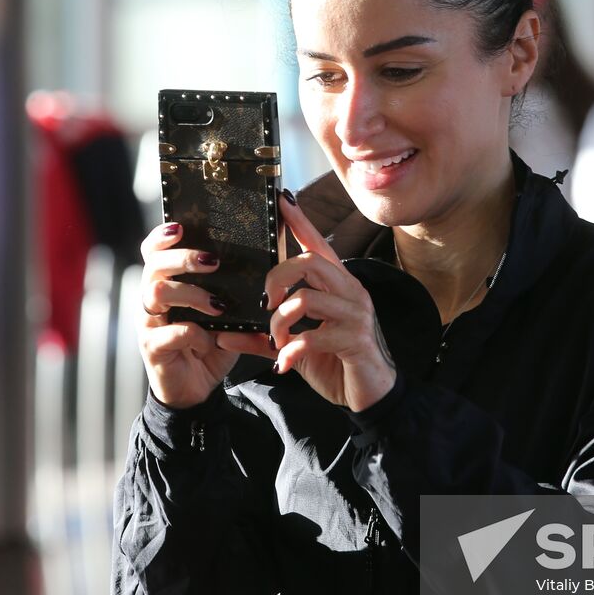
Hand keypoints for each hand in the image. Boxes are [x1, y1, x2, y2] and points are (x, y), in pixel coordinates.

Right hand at [138, 221, 240, 408]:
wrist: (195, 389)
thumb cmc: (210, 343)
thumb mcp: (226, 313)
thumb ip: (237, 289)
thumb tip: (272, 258)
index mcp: (166, 284)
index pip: (153, 250)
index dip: (162, 236)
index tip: (181, 227)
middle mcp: (151, 300)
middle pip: (154, 265)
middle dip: (183, 258)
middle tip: (212, 261)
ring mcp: (149, 324)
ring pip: (157, 293)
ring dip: (191, 293)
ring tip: (218, 305)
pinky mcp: (153, 348)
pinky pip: (170, 332)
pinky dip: (195, 333)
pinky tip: (211, 340)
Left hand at [220, 195, 395, 411]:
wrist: (370, 395)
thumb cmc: (334, 362)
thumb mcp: (294, 345)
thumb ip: (262, 336)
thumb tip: (223, 332)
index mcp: (336, 284)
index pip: (317, 243)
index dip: (299, 221)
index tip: (280, 200)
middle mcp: (350, 291)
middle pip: (309, 261)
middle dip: (277, 279)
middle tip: (264, 304)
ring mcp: (355, 314)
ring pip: (307, 298)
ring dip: (280, 322)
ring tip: (275, 341)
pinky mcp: (356, 339)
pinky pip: (314, 335)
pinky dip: (291, 350)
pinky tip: (285, 363)